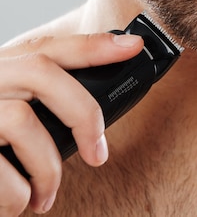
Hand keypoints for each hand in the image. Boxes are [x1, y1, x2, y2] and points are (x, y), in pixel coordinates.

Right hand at [0, 32, 142, 214]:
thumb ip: (35, 102)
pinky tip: (16, 203)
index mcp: (0, 67)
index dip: (94, 45)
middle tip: (100, 151)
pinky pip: (3, 173)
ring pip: (23, 123)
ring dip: (47, 169)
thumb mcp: (4, 105)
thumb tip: (91, 119)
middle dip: (83, 111)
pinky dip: (17, 196)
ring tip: (44, 196)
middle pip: (43, 72)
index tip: (133, 46)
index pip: (51, 46)